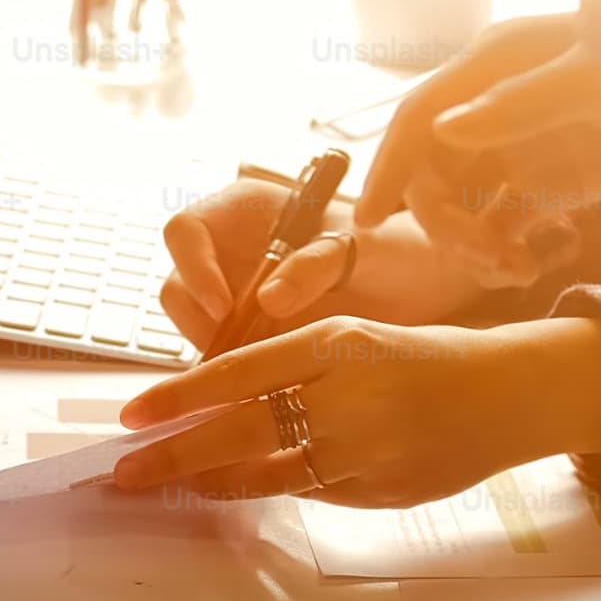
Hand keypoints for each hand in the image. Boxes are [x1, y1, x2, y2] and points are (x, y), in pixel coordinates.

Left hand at [112, 315, 600, 508]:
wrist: (512, 392)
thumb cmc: (425, 358)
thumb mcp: (355, 340)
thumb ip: (292, 366)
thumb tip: (213, 399)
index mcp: (336, 343)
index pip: (237, 372)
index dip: (178, 398)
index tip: (131, 415)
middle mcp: (347, 396)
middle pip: (239, 431)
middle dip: (173, 455)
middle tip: (124, 472)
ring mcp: (366, 449)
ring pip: (268, 474)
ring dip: (211, 483)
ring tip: (171, 484)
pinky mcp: (382, 490)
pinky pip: (310, 494)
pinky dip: (269, 491)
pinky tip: (235, 492)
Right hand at [159, 179, 474, 348]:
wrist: (421, 284)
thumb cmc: (393, 248)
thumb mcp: (361, 248)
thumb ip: (315, 264)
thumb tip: (268, 298)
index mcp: (247, 210)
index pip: (187, 230)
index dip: (194, 267)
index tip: (226, 305)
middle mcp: (232, 250)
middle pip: (179, 284)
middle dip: (197, 321)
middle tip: (233, 353)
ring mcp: (238, 294)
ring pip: (195, 326)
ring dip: (214, 352)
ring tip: (254, 376)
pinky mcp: (251, 333)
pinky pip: (223, 354)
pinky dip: (233, 375)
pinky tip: (260, 391)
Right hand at [355, 15, 600, 283]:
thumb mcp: (595, 79)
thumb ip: (520, 105)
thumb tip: (446, 132)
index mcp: (492, 65)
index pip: (418, 117)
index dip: (389, 167)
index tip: (370, 222)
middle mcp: (491, 108)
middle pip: (431, 173)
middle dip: (444, 222)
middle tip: (485, 256)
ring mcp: (514, 151)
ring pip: (458, 209)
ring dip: (472, 246)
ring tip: (515, 268)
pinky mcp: (540, 188)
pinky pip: (494, 230)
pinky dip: (499, 255)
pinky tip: (526, 267)